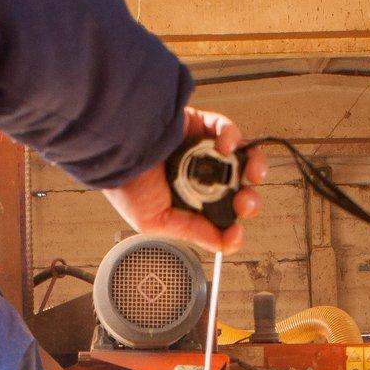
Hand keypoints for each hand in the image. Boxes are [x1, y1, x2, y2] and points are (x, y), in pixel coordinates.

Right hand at [101, 107, 267, 254]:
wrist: (116, 149)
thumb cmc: (125, 185)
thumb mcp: (156, 223)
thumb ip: (192, 231)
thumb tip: (226, 244)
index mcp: (188, 201)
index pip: (221, 214)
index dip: (234, 221)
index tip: (236, 229)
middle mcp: (198, 176)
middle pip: (238, 188)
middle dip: (249, 199)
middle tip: (244, 203)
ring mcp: (202, 150)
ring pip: (241, 159)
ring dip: (253, 167)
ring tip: (251, 174)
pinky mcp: (202, 125)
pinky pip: (227, 131)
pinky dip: (233, 138)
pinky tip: (225, 147)